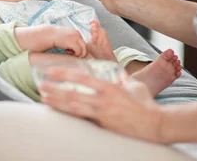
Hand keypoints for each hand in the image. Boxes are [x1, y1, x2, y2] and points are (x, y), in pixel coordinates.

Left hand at [39, 67, 165, 143]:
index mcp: (110, 86)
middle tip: (41, 85)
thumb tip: (117, 72)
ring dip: (57, 103)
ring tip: (44, 99)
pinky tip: (59, 113)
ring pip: (74, 107)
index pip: (83, 78)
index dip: (65, 74)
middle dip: (55, 89)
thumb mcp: (134, 85)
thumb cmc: (146, 103)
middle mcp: (104, 99)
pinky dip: (69, 115)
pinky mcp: (103, 125)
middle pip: (73, 93)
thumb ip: (122, 78)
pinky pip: (83, 119)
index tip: (52, 71)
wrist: (155, 124)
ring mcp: (102, 113)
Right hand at [51, 27, 87, 57]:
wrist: (49, 35)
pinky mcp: (73, 42)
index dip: (78, 48)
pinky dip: (74, 54)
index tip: (70, 50)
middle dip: (79, 52)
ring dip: (77, 54)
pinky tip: (65, 52)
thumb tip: (77, 50)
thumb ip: (73, 41)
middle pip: (84, 46)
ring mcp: (76, 38)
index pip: (83, 43)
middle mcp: (78, 34)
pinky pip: (78, 51)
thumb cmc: (56, 38)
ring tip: (68, 52)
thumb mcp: (67, 37)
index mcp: (76, 33)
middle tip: (71, 53)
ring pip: (83, 49)